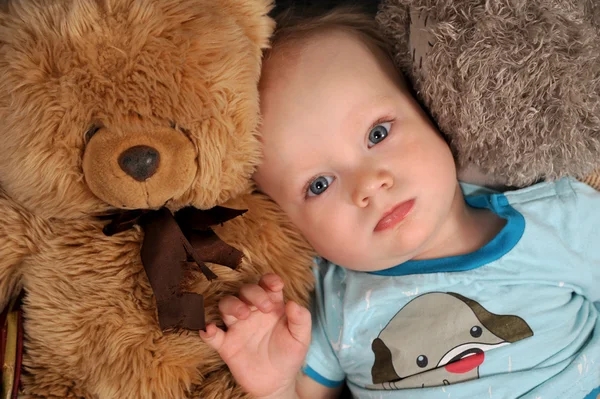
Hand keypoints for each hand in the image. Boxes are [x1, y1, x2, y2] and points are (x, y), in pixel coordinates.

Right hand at [200, 274, 310, 398]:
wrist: (277, 382)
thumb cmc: (289, 355)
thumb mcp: (301, 338)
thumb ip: (301, 319)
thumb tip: (293, 302)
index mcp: (272, 306)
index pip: (267, 285)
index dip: (269, 280)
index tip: (275, 285)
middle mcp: (253, 312)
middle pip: (246, 290)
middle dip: (254, 293)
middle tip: (265, 307)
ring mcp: (238, 327)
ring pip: (226, 305)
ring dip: (232, 305)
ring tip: (243, 315)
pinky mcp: (226, 345)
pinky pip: (212, 335)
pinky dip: (208, 331)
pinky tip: (210, 330)